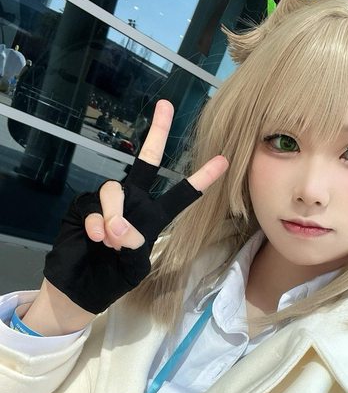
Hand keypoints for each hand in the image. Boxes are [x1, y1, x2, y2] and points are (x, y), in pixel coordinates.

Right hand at [43, 100, 227, 314]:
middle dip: (157, 133)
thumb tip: (118, 227)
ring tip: (111, 241)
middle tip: (167, 105)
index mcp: (154, 217)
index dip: (201, 178)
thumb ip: (132, 246)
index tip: (224, 159)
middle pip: (146, 161)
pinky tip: (95, 239)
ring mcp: (108, 202)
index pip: (180, 195)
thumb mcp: (134, 268)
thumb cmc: (114, 277)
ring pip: (115, 189)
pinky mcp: (85, 206)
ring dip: (115, 215)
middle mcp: (133, 202)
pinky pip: (93, 206)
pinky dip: (96, 224)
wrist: (79, 286)